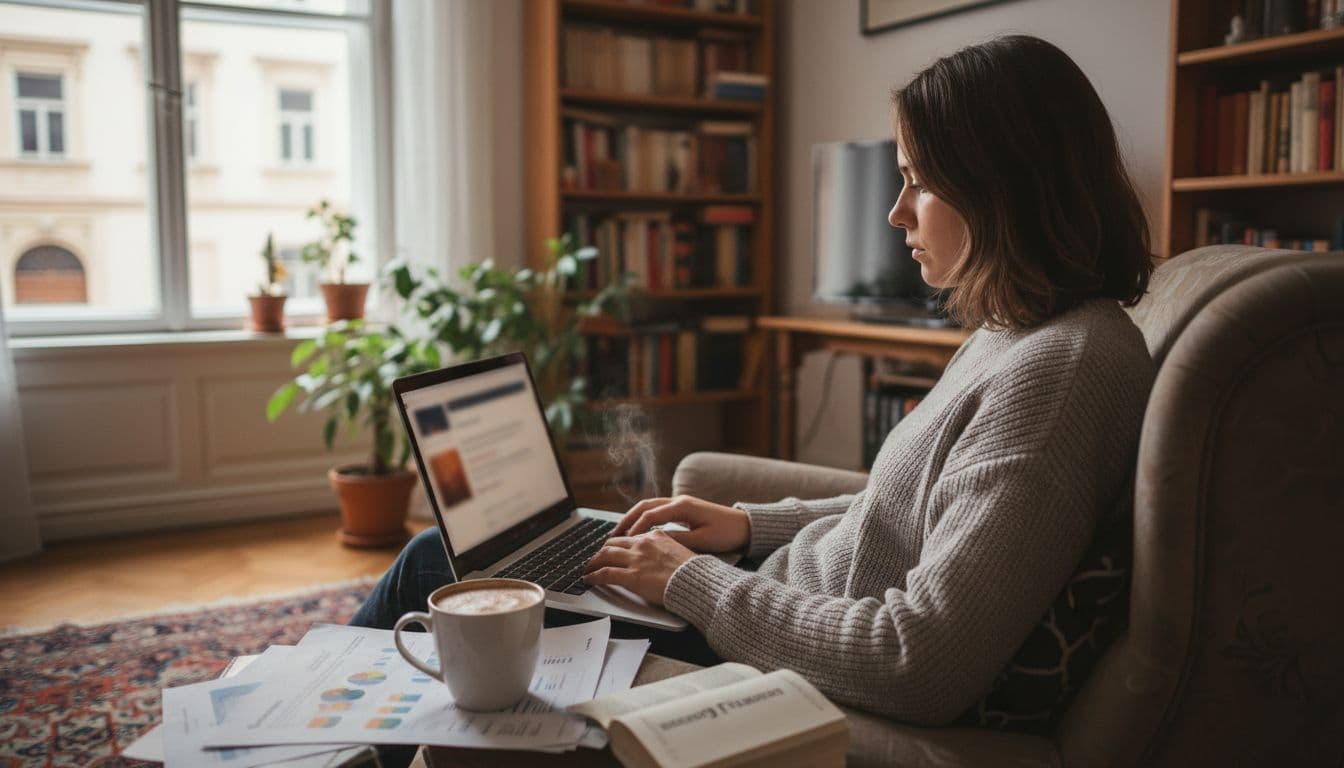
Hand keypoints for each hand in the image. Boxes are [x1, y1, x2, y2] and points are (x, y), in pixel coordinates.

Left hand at [583, 531, 695, 605]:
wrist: (697, 582)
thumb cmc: (692, 572)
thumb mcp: (678, 551)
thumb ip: (663, 550)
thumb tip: (656, 557)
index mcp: (655, 536)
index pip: (629, 538)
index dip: (617, 545)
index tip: (611, 550)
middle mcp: (643, 543)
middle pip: (612, 543)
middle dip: (601, 551)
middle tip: (595, 559)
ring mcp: (636, 559)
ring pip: (605, 555)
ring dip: (593, 562)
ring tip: (587, 568)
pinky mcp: (632, 576)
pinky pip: (605, 573)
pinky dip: (594, 575)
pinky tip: (589, 579)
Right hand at [611, 495, 749, 553]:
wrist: (746, 526)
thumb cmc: (727, 534)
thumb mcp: (702, 541)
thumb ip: (677, 541)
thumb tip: (654, 544)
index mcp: (683, 507)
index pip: (650, 515)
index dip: (635, 529)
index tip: (624, 542)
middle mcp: (679, 501)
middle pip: (645, 506)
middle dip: (627, 519)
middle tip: (612, 535)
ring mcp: (680, 503)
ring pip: (649, 506)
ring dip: (633, 517)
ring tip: (620, 532)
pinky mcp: (683, 509)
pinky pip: (657, 510)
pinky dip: (643, 518)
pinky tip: (637, 530)